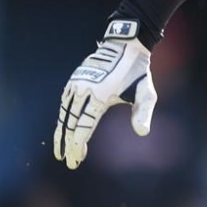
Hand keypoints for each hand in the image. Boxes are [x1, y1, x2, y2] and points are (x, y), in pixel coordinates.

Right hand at [54, 20, 157, 168]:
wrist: (125, 45)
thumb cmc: (138, 72)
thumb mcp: (146, 92)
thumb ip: (143, 112)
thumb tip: (142, 132)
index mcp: (100, 95)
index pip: (84, 127)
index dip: (78, 145)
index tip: (75, 160)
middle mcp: (84, 90)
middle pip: (71, 123)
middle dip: (67, 144)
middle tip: (67, 161)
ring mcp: (77, 84)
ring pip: (64, 113)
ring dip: (61, 132)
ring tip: (60, 150)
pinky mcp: (74, 79)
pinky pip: (64, 102)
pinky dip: (62, 117)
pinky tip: (63, 128)